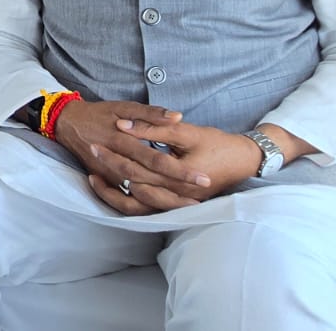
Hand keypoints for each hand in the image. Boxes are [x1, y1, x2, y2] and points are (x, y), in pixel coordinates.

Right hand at [51, 99, 210, 214]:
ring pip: (139, 195)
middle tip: (203, 195)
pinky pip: (127, 198)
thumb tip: (177, 116)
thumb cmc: (98, 113)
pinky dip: (146, 203)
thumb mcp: (123, 106)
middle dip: (178, 190)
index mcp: (123, 140)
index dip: (180, 170)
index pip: (156, 159)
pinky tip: (165, 205)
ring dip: (165, 201)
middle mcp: (115, 161)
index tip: (203, 176)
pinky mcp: (105, 180)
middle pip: (150, 181)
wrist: (67, 124)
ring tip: (189, 205)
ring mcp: (108, 174)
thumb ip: (151, 113)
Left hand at [100, 119, 262, 202]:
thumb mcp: (187, 133)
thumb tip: (123, 125)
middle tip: (91, 154)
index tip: (94, 143)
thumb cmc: (217, 144)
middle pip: (132, 187)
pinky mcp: (175, 204)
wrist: (244, 161)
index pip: (136, 168)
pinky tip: (114, 188)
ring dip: (113, 193)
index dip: (113, 156)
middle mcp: (176, 196)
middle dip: (109, 170)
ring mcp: (175, 204)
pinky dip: (127, 200)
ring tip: (94, 177)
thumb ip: (154, 128)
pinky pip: (145, 209)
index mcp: (178, 178)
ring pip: (135, 206)